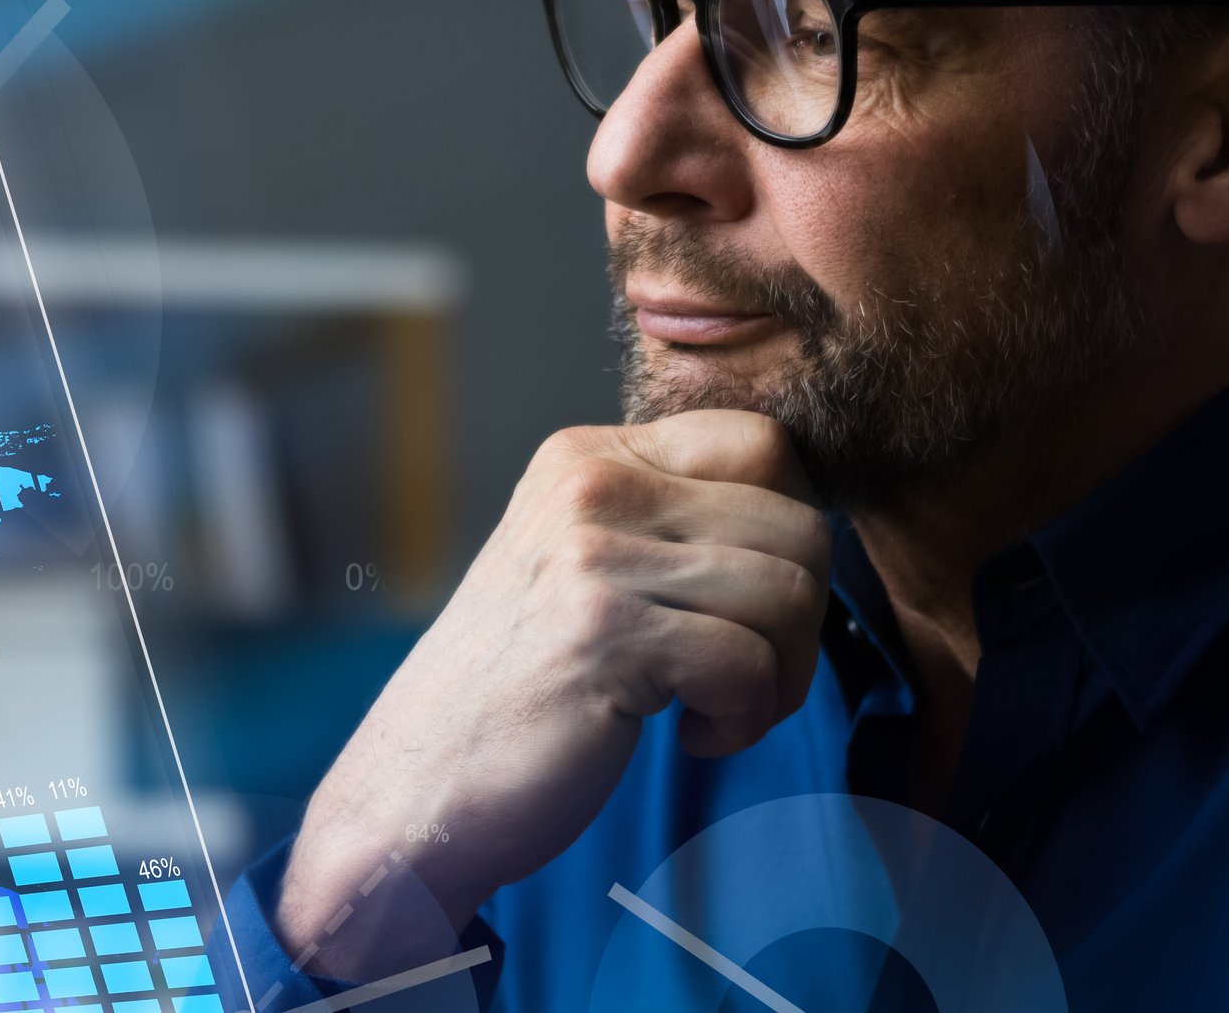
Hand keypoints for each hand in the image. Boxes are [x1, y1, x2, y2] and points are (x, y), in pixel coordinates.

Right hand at [273, 410, 831, 978]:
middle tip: (747, 676)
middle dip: (802, 623)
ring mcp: (594, 555)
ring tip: (716, 707)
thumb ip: (668, 522)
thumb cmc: (524, 689)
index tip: (756, 602)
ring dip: (779, 678)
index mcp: (588, 457)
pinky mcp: (606, 634)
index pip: (761, 443)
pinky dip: (744, 719)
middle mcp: (591, 485)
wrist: (419, 786)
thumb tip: (809, 518)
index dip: (795, 528)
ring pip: (789, 595)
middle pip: (797, 525)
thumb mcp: (583, 564)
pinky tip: (692, 733)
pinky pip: (751, 663)